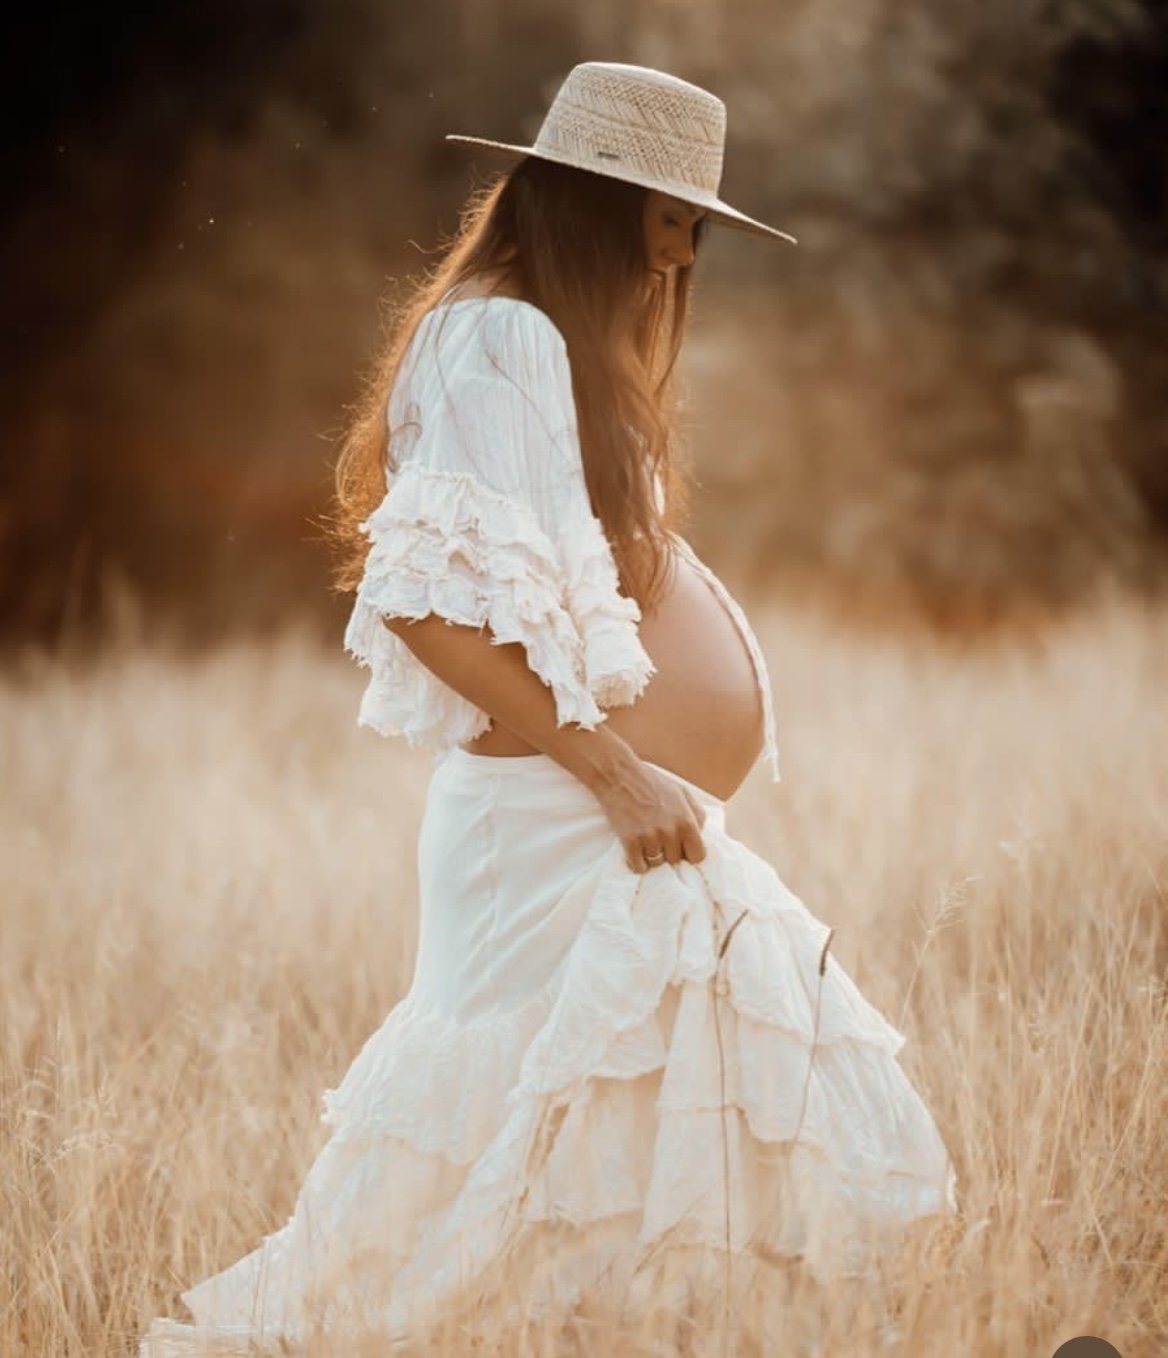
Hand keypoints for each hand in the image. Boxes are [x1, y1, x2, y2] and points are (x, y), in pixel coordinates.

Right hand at [591, 758, 707, 872]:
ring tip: (645, 839)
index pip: (698, 856)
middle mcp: (670, 832)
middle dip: (669, 852)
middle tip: (659, 838)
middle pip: (675, 861)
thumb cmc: (651, 782)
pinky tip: (635, 848)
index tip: (681, 848)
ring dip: (652, 855)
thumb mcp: (682, 792)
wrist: (619, 775)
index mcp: (686, 821)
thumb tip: (699, 836)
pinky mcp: (630, 842)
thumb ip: (696, 814)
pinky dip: (637, 861)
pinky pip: (638, 866)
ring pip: (656, 864)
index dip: (690, 853)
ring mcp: (649, 838)